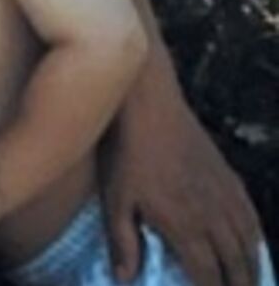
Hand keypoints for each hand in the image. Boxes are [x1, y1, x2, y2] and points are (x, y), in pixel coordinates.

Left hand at [100, 88, 261, 285]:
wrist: (147, 102)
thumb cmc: (125, 149)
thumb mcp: (115, 198)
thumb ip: (122, 241)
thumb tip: (125, 279)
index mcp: (186, 224)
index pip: (208, 274)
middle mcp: (213, 214)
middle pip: (237, 263)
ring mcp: (224, 191)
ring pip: (249, 240)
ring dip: (253, 267)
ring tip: (251, 283)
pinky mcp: (227, 173)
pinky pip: (250, 213)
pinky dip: (256, 236)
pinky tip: (253, 242)